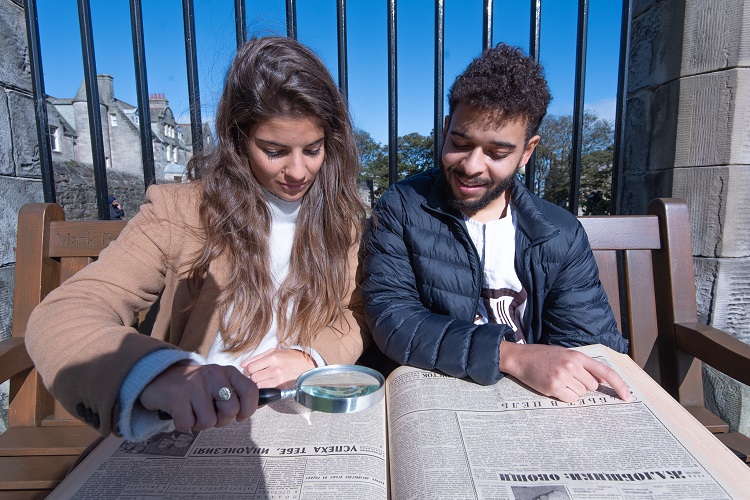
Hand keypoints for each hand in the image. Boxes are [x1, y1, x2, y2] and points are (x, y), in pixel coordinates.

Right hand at [139, 363, 257, 431]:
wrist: (160, 376)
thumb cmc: (195, 386)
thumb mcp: (219, 382)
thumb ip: (236, 393)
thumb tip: (264, 402)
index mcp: (227, 372)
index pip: (250, 391)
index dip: (248, 409)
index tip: (240, 416)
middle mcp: (213, 375)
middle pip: (230, 411)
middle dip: (221, 420)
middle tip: (209, 414)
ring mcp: (195, 385)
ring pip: (209, 422)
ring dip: (200, 424)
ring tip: (192, 412)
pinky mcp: (177, 396)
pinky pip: (188, 425)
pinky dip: (183, 424)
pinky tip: (179, 412)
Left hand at [241, 348, 315, 389]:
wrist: (306, 365)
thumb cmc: (289, 357)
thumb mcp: (274, 351)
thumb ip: (257, 357)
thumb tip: (243, 365)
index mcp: (272, 358)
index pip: (251, 367)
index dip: (247, 370)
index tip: (248, 370)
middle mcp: (275, 370)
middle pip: (253, 378)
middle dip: (251, 377)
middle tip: (254, 375)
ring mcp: (279, 380)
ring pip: (258, 386)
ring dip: (257, 384)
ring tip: (260, 380)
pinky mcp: (282, 388)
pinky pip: (266, 391)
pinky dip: (263, 388)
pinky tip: (266, 384)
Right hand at [499, 342, 631, 402]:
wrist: (520, 358)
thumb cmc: (543, 356)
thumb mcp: (566, 354)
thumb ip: (583, 365)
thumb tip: (600, 381)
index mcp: (578, 356)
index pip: (606, 372)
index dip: (620, 385)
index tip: (628, 398)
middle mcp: (573, 365)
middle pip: (592, 386)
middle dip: (583, 385)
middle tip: (568, 377)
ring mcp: (563, 376)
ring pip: (581, 393)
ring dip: (572, 390)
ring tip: (558, 379)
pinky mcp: (553, 387)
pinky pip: (570, 399)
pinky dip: (564, 396)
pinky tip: (553, 386)